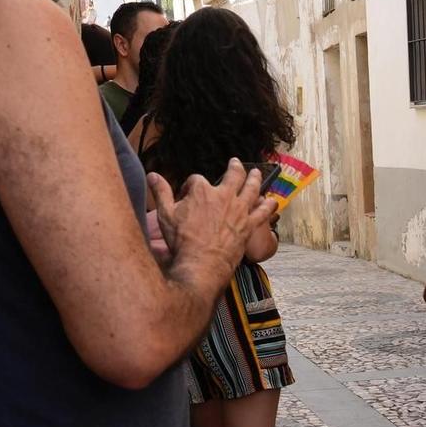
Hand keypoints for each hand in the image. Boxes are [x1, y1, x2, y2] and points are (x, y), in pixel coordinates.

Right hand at [151, 159, 274, 278]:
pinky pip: (262, 213)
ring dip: (255, 179)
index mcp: (202, 191)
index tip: (187, 195)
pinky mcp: (248, 226)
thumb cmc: (182, 241)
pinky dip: (268, 206)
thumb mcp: (165, 214)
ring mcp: (238, 210)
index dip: (191, 186)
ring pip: (251, 189)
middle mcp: (223, 196)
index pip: (197, 180)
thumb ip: (161, 192)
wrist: (201, 263)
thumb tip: (152, 175)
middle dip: (234, 168)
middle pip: (232, 175)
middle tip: (235, 163)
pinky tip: (273, 201)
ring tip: (257, 173)